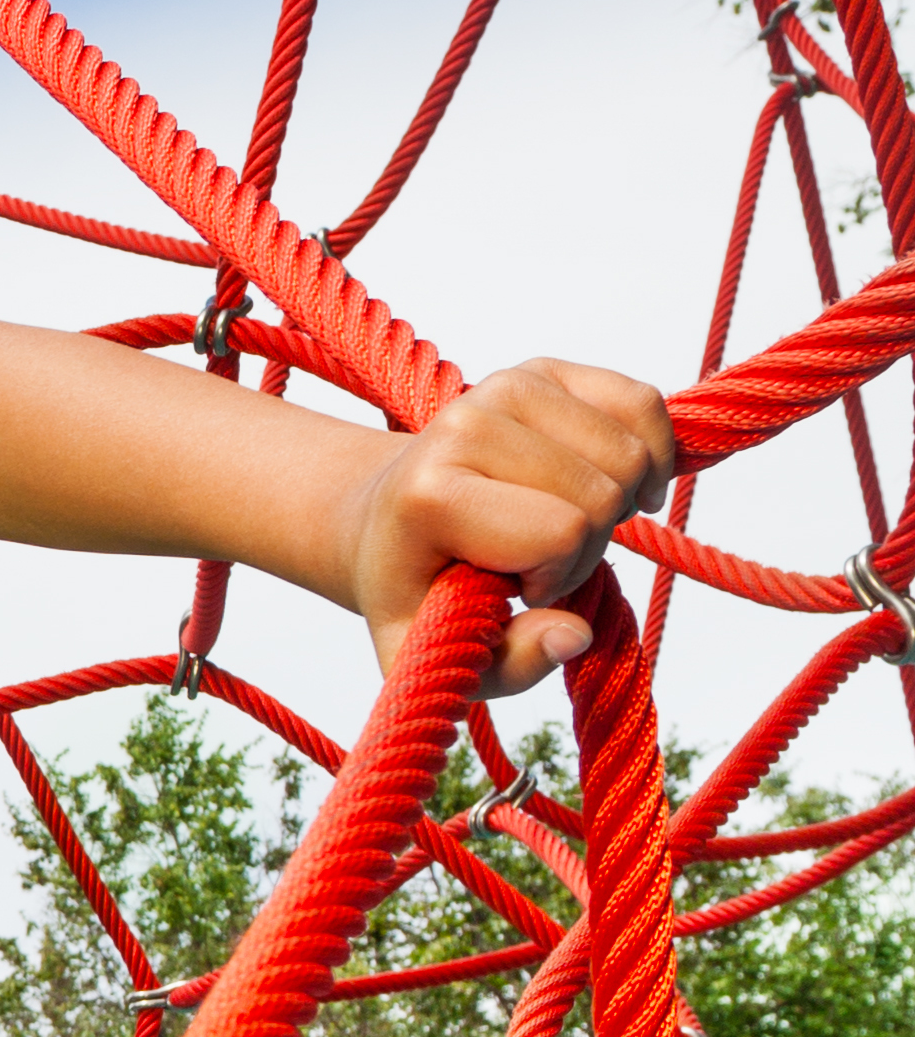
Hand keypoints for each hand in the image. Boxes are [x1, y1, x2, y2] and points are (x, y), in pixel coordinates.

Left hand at [344, 358, 674, 694]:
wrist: (385, 521)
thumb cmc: (416, 589)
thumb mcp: (435, 656)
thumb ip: (508, 667)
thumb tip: (573, 635)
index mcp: (430, 494)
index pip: (560, 532)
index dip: (557, 578)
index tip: (515, 588)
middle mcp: (464, 423)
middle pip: (601, 494)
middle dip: (587, 546)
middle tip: (539, 559)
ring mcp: (505, 386)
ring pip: (631, 452)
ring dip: (616, 505)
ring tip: (562, 523)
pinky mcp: (543, 369)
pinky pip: (642, 405)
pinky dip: (652, 454)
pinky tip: (615, 486)